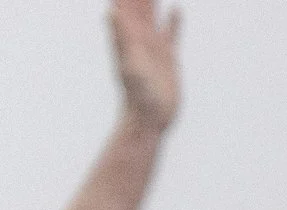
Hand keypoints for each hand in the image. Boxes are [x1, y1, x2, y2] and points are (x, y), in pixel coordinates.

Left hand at [108, 0, 180, 132]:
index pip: (124, 3)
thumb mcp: (128, 63)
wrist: (149, 120)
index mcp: (127, 35)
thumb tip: (110, 10)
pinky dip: (173, 20)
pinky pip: (171, 32)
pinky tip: (175, 9)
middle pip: (138, 3)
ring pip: (153, 13)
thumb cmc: (137, 96)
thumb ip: (120, 36)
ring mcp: (153, 46)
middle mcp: (138, 38)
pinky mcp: (168, 57)